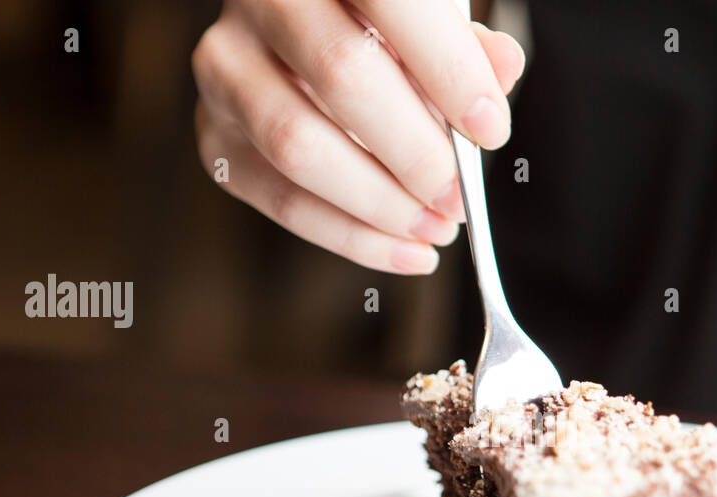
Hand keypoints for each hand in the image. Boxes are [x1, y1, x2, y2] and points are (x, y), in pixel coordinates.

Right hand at [191, 0, 524, 273]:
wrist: (305, 35)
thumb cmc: (382, 30)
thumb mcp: (431, 21)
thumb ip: (466, 46)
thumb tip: (501, 72)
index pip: (391, 2)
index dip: (447, 70)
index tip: (490, 130)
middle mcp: (262, 0)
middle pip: (341, 76)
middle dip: (415, 151)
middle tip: (459, 196)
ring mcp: (226, 68)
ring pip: (299, 146)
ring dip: (381, 204)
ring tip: (437, 229)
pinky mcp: (214, 135)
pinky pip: (281, 199)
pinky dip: (352, 237)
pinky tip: (403, 251)